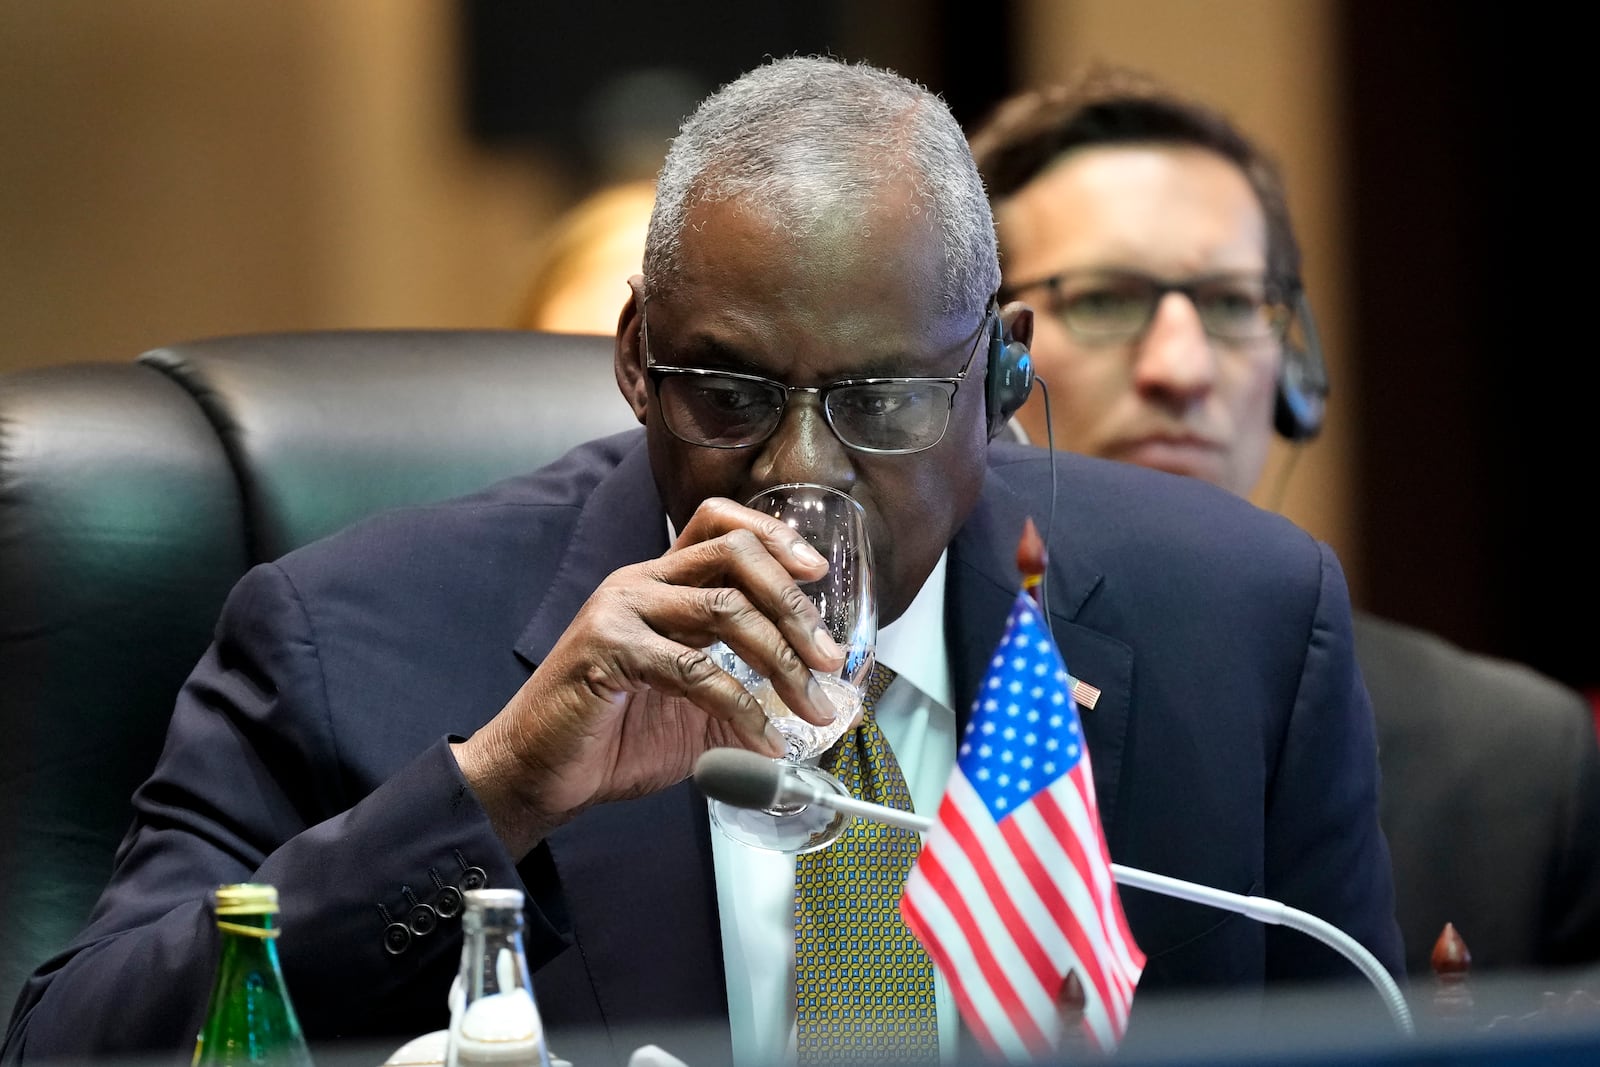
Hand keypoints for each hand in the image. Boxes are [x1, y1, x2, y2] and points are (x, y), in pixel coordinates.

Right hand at [452, 497, 848, 856]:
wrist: (540, 775)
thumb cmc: (612, 738)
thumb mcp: (696, 712)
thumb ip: (749, 698)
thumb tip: (819, 706)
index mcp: (660, 583)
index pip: (720, 524)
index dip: (773, 536)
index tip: (818, 572)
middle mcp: (641, 583)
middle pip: (734, 553)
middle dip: (794, 604)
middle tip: (830, 657)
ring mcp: (621, 611)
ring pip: (724, 607)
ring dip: (781, 659)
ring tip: (812, 704)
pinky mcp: (608, 650)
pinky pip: (694, 669)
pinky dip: (742, 707)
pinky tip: (764, 740)